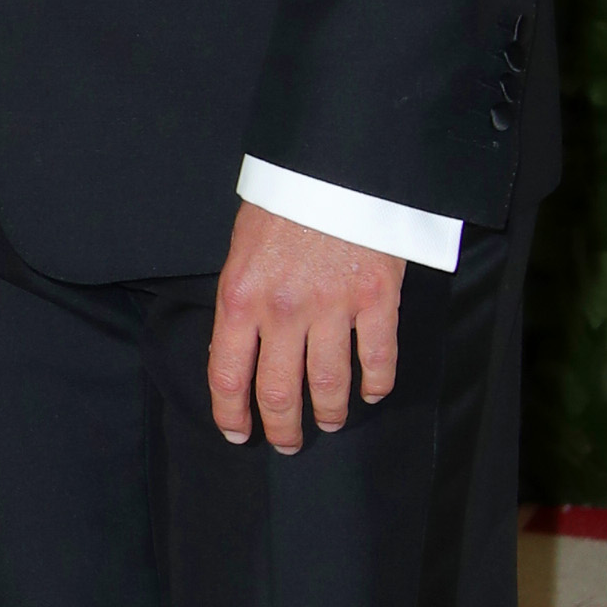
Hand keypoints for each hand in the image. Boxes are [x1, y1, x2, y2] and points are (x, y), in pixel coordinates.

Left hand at [206, 204, 404, 454]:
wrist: (332, 163)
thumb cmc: (282, 203)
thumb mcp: (241, 252)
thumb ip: (241, 304)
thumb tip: (240, 351)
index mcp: (241, 298)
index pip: (228, 375)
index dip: (232, 414)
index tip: (238, 434)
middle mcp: (283, 311)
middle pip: (280, 391)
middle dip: (282, 427)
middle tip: (287, 442)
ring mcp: (333, 307)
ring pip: (329, 384)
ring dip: (330, 412)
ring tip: (331, 423)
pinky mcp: (376, 298)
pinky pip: (378, 357)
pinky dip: (377, 384)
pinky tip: (372, 393)